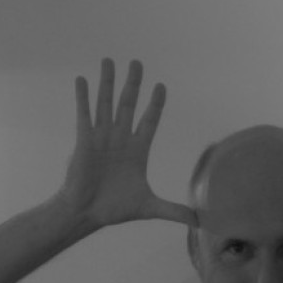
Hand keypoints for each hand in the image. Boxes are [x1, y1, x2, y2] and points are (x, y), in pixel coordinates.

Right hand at [58, 58, 196, 227]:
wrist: (88, 213)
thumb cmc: (115, 208)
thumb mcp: (150, 208)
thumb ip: (174, 211)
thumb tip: (198, 221)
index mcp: (137, 151)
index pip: (149, 121)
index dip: (155, 104)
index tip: (161, 86)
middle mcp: (120, 140)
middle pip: (129, 105)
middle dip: (133, 84)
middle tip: (138, 62)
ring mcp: (102, 138)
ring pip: (106, 104)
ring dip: (107, 82)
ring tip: (110, 60)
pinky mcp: (84, 142)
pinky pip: (84, 115)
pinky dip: (83, 98)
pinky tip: (83, 81)